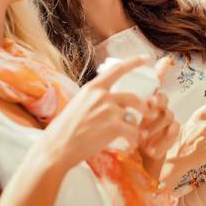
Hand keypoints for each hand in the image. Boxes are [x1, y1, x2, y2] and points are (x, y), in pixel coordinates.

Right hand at [40, 55, 149, 170]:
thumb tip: (108, 100)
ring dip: (139, 126)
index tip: (146, 57)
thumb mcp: (78, 105)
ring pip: (133, 116)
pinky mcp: (113, 126)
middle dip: (144, 106)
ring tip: (141, 133)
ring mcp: (108, 110)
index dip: (134, 62)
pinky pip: (133, 131)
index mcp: (92, 88)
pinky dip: (135, 139)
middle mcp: (101, 95)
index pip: (117, 69)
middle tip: (149, 113)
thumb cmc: (64, 130)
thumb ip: (94, 100)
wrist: (56, 148)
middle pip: (132, 97)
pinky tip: (131, 145)